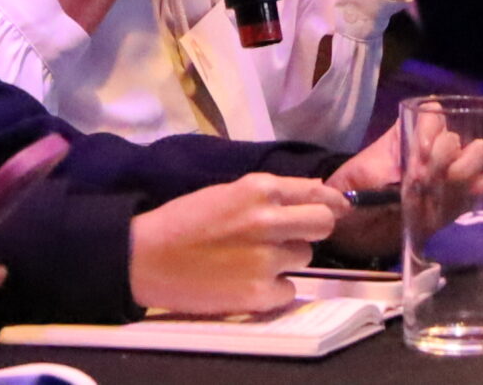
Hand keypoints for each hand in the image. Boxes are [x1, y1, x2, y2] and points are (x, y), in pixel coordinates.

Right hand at [128, 175, 346, 313]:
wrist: (145, 257)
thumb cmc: (182, 221)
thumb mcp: (227, 192)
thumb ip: (269, 194)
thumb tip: (314, 191)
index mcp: (258, 189)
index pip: (316, 192)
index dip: (329, 201)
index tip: (336, 208)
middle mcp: (268, 221)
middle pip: (323, 224)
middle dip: (313, 229)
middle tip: (291, 236)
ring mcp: (266, 259)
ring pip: (304, 258)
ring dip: (287, 259)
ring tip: (254, 259)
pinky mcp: (260, 293)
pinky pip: (288, 290)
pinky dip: (273, 289)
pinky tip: (247, 281)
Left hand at [323, 118, 482, 260]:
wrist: (356, 232)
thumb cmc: (352, 196)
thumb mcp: (357, 182)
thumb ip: (374, 179)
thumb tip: (389, 185)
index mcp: (406, 135)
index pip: (432, 114)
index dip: (429, 130)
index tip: (417, 153)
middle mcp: (431, 150)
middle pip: (456, 137)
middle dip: (446, 155)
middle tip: (426, 179)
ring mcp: (447, 174)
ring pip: (477, 157)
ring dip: (464, 171)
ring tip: (442, 189)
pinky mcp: (457, 201)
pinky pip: (481, 187)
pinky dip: (475, 191)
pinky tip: (456, 201)